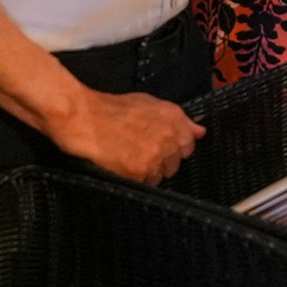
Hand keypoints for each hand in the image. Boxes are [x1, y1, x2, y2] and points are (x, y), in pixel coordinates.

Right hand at [50, 87, 205, 184]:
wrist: (85, 118)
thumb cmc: (114, 109)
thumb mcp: (150, 103)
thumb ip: (178, 119)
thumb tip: (200, 131)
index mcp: (173, 118)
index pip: (189, 144)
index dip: (176, 147)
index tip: (164, 147)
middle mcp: (169, 137)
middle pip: (176, 162)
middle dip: (163, 160)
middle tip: (143, 153)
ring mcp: (155, 156)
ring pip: (161, 175)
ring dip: (150, 171)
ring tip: (130, 158)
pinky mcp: (139, 172)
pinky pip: (146, 183)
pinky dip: (136, 178)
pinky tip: (123, 166)